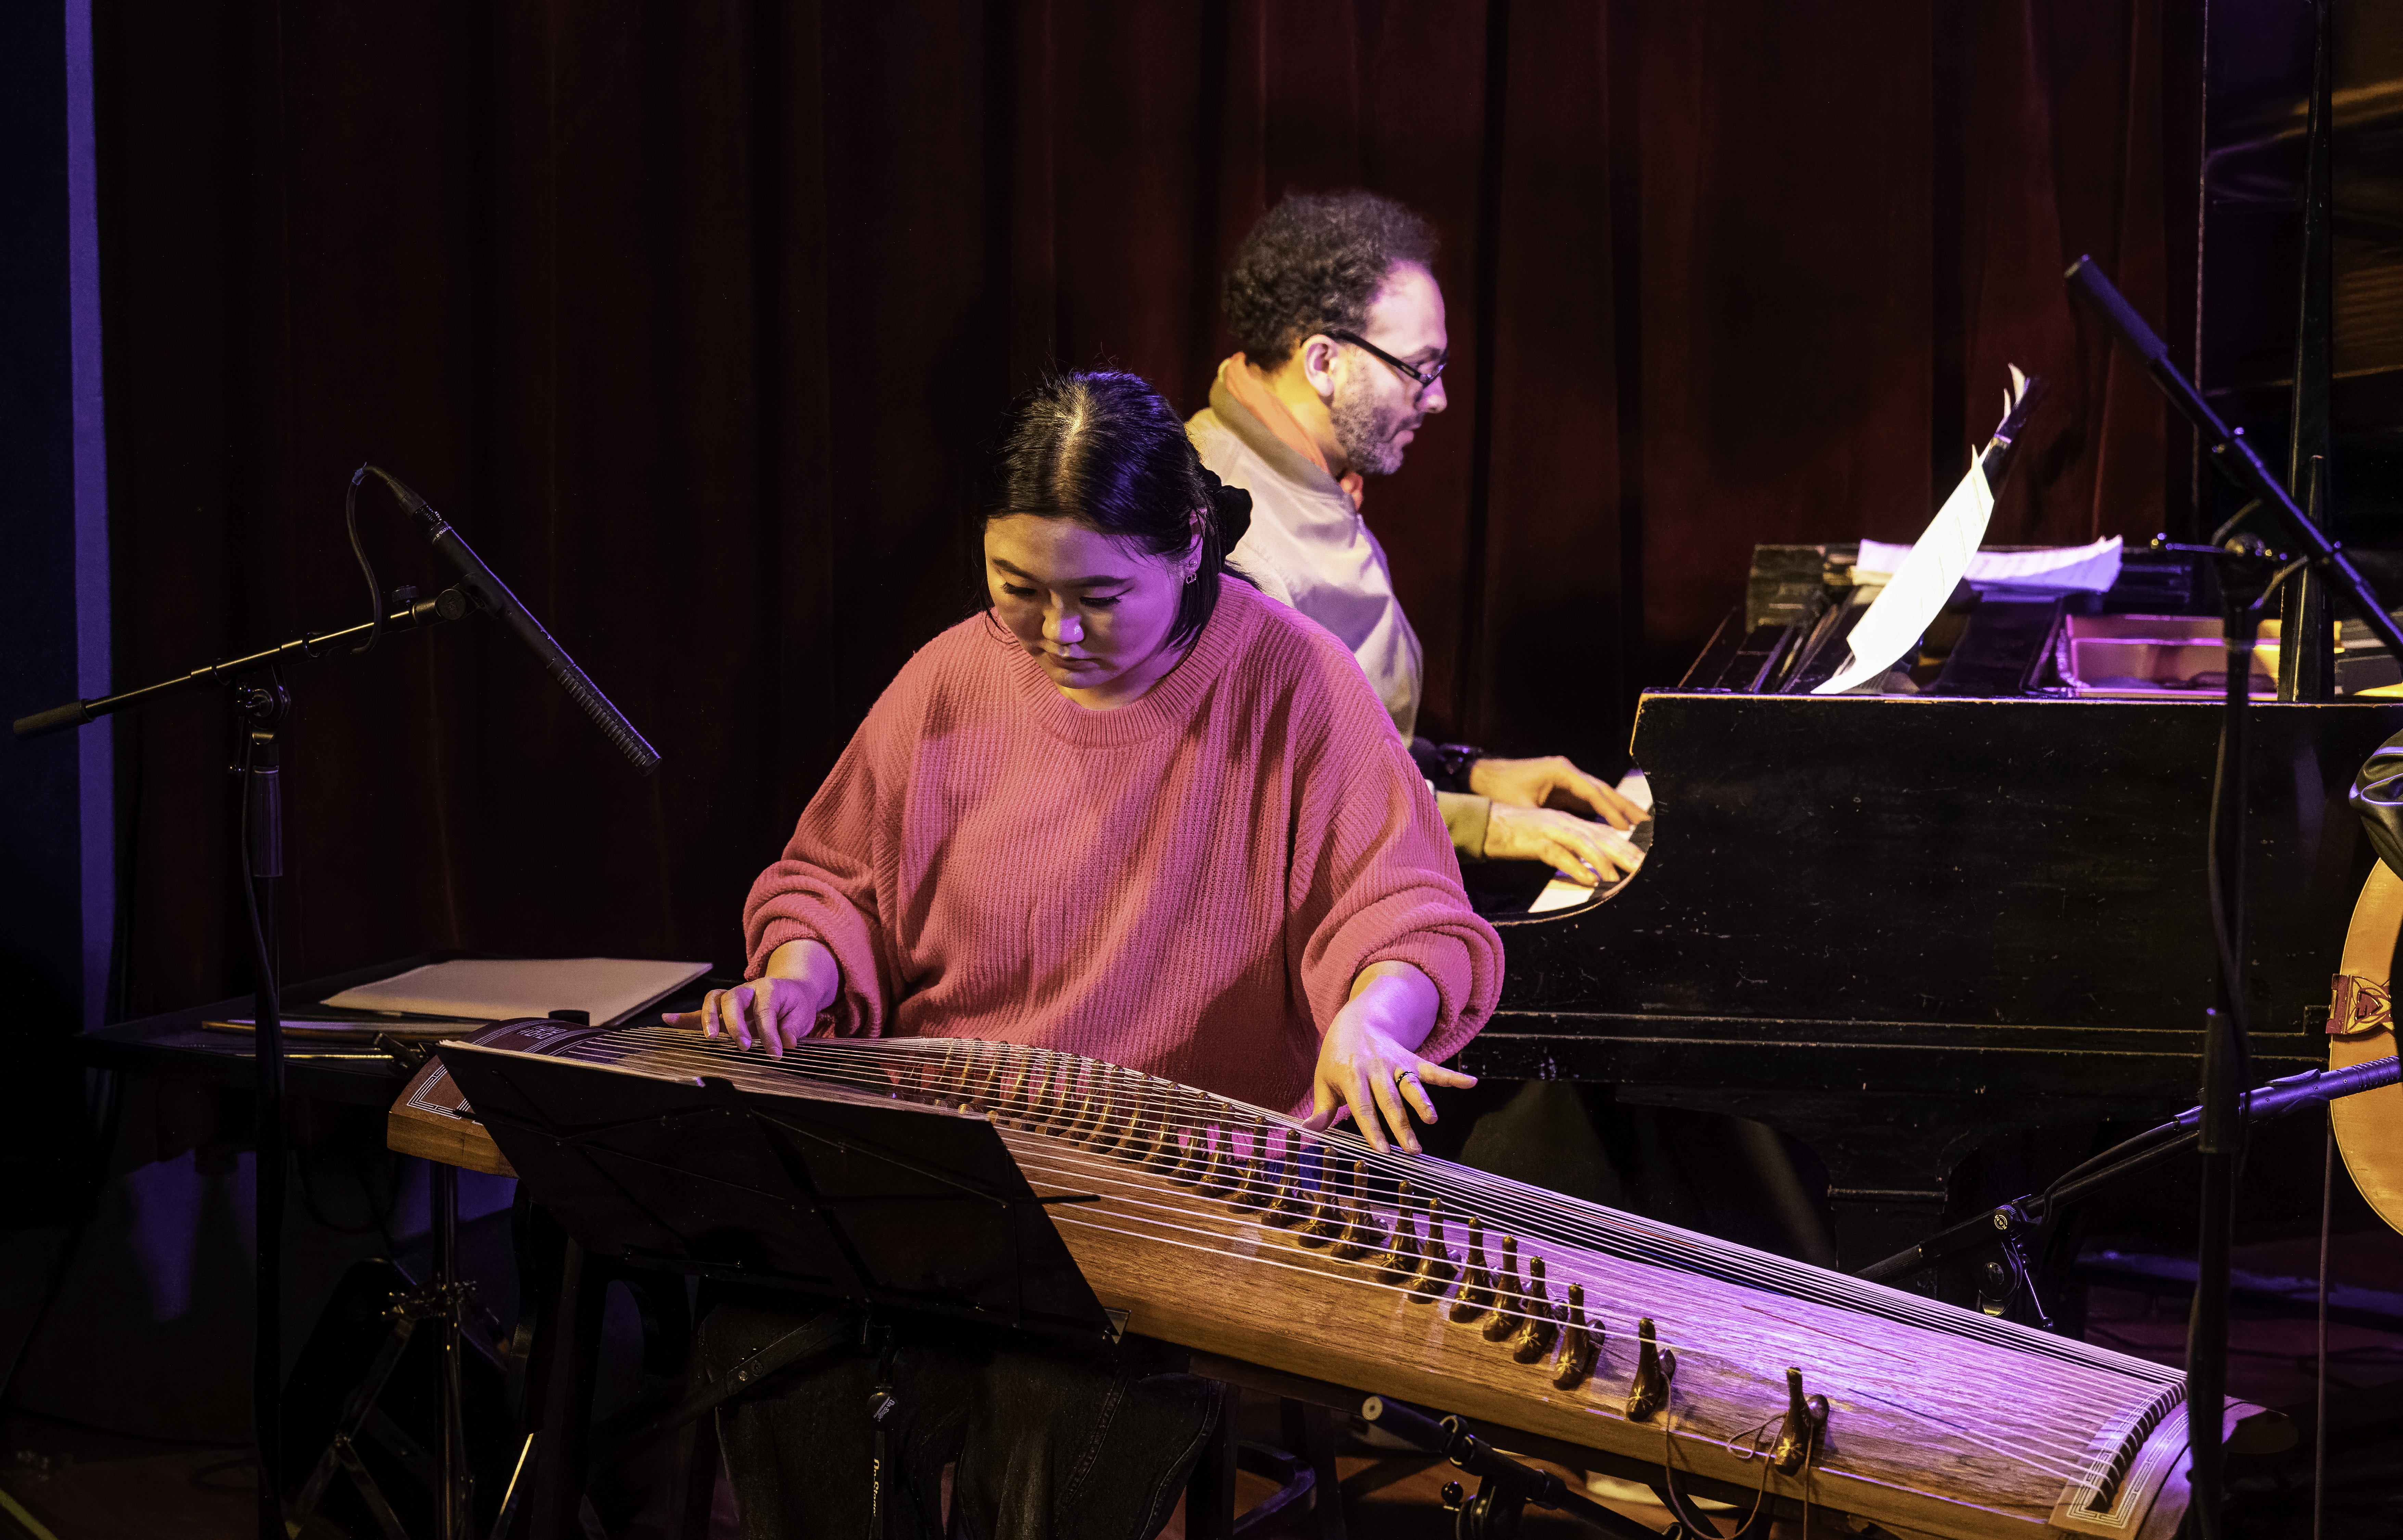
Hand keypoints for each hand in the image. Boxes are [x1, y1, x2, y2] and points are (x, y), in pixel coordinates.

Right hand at [663, 939, 839, 1056]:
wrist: (792, 991)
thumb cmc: (795, 1005)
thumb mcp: (802, 1015)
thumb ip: (793, 1027)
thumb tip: (786, 1043)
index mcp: (769, 989)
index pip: (765, 1012)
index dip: (770, 1034)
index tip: (775, 1054)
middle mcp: (747, 990)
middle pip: (732, 1000)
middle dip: (735, 1024)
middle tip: (744, 1047)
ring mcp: (732, 998)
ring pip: (713, 1001)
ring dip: (708, 1018)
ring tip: (710, 1038)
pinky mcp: (722, 1010)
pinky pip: (700, 1011)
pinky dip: (685, 1017)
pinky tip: (668, 1020)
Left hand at [1302, 963, 1476, 1152]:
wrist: (1356, 1020)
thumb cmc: (1337, 1057)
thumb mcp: (1323, 1079)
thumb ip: (1321, 1109)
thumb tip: (1309, 1132)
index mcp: (1351, 1075)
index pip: (1363, 1107)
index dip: (1373, 1129)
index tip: (1382, 1151)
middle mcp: (1375, 1069)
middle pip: (1390, 1100)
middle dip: (1401, 1125)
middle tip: (1412, 1150)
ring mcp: (1396, 1063)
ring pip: (1411, 1085)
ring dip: (1422, 1103)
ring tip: (1432, 1120)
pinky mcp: (1411, 1059)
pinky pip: (1433, 1069)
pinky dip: (1452, 1076)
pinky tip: (1471, 1083)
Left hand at [1467, 754, 1644, 829]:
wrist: (1481, 775)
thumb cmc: (1498, 790)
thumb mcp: (1523, 807)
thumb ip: (1545, 820)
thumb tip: (1565, 839)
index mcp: (1561, 771)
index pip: (1592, 792)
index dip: (1610, 810)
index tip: (1626, 827)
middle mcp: (1567, 771)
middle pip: (1602, 789)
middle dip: (1624, 806)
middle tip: (1646, 821)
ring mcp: (1566, 777)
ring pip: (1597, 793)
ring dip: (1616, 807)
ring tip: (1638, 822)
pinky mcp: (1562, 786)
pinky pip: (1587, 798)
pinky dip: (1602, 809)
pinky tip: (1614, 822)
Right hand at [1482, 802, 1642, 886]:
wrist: (1483, 823)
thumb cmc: (1514, 834)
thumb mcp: (1546, 838)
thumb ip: (1568, 848)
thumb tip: (1589, 867)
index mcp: (1566, 820)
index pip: (1601, 831)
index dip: (1623, 843)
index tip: (1642, 857)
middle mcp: (1562, 821)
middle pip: (1598, 835)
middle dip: (1622, 851)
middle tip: (1641, 867)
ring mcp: (1548, 829)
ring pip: (1583, 843)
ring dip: (1602, 860)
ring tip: (1618, 877)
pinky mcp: (1533, 841)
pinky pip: (1558, 854)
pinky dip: (1574, 866)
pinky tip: (1588, 879)